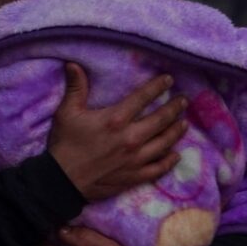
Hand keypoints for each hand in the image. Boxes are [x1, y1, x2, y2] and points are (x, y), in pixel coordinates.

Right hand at [48, 63, 186, 200]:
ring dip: (176, 131)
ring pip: (165, 142)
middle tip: (183, 100)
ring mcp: (136, 159)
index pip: (143, 98)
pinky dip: (169, 161)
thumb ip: (75, 88)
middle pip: (161, 120)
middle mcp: (131, 138)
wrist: (62, 181)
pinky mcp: (135, 176)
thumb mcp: (67, 112)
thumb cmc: (64, 144)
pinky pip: (159, 168)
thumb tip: (73, 64)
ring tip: (184, 123)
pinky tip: (175, 155)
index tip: (169, 80)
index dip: (158, 86)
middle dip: (175, 108)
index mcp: (116, 119)